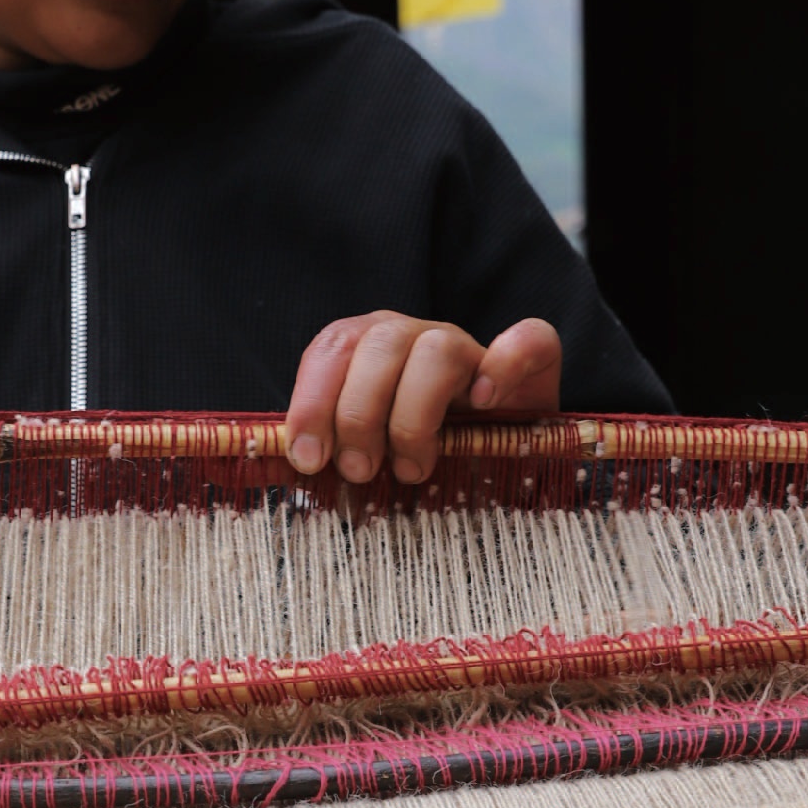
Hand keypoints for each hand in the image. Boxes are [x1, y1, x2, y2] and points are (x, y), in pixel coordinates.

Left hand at [283, 313, 560, 484]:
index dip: (313, 401)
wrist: (494, 454)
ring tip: (410, 468)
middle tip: (359, 471)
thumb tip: (280, 468)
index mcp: (365, 347)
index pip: (331, 348)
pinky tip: (484, 404)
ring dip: (415, 415)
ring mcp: (469, 346)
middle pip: (378, 348)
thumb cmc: (412, 459)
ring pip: (437, 349)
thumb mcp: (361, 454)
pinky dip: (503, 367)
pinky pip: (527, 340)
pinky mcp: (528, 361)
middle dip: (359, 416)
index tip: (308, 458)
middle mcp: (413, 336)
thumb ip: (325, 449)